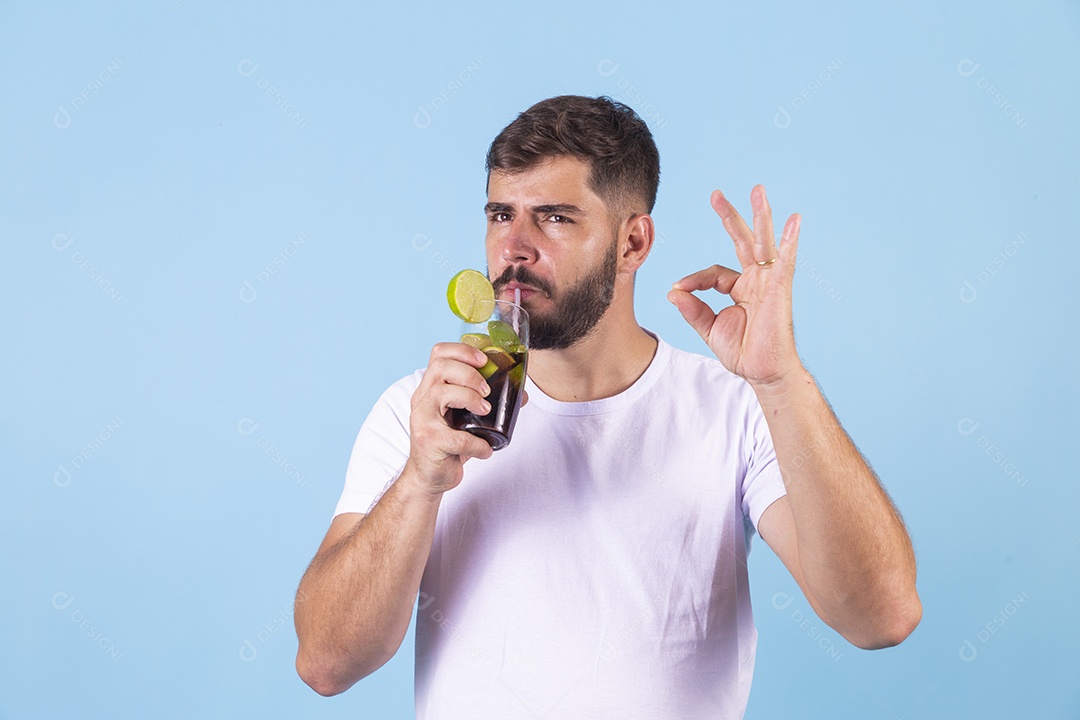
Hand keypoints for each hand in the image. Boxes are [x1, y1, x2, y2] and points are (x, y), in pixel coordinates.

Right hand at [403, 343, 496, 495]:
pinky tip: (485, 450)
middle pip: (440, 368)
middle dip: (469, 373)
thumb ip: (487, 404)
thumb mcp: (466, 420)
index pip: (439, 354)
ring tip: (486, 410)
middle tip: (486, 391)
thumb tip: (521, 395)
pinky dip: (477, 444)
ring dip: (471, 398)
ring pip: (442, 393)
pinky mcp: (429, 441)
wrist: (428, 478)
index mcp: (430, 388)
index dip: (462, 350)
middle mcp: (422, 399)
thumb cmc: (448, 445)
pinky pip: (457, 438)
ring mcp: (422, 419)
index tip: (484, 360)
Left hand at [668, 185, 804, 388]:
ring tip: (757, 191)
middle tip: (715, 194)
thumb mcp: (710, 328)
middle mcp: (756, 280)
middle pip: (743, 241)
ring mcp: (769, 282)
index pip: (714, 272)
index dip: (695, 279)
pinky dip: (789, 241)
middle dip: (730, 217)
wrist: (763, 372)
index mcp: (740, 288)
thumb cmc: (743, 351)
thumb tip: (673, 292)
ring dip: (760, 216)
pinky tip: (793, 221)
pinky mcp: (780, 289)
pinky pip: (785, 261)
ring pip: (764, 243)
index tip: (680, 289)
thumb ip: (693, 310)